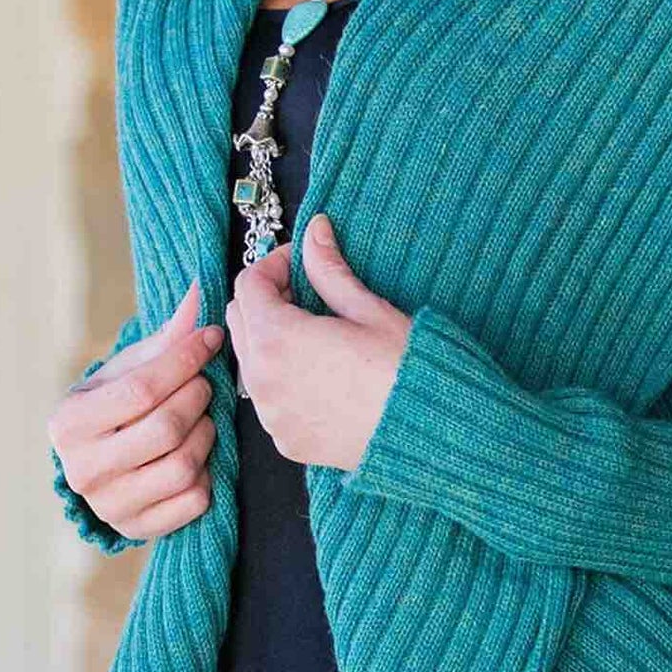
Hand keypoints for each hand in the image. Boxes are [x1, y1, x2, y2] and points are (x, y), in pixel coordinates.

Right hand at [48, 278, 225, 540]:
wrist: (98, 463)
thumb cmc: (115, 405)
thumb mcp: (129, 370)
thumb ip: (166, 336)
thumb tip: (202, 288)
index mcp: (68, 424)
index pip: (142, 389)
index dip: (185, 359)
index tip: (210, 338)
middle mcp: (82, 470)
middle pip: (165, 428)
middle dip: (197, 398)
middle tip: (206, 382)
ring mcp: (110, 506)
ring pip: (184, 465)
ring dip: (206, 434)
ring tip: (203, 416)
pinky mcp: (138, 529)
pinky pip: (194, 500)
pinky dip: (207, 473)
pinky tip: (199, 454)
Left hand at [225, 213, 411, 471]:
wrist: (432, 435)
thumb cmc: (406, 370)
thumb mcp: (369, 310)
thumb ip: (329, 270)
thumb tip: (315, 231)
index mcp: (279, 339)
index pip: (249, 285)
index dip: (273, 265)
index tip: (300, 262)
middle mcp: (263, 381)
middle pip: (239, 320)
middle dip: (265, 299)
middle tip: (305, 292)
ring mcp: (272, 415)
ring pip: (249, 361)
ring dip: (268, 339)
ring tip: (313, 332)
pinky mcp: (286, 440)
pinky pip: (267, 399)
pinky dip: (280, 378)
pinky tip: (318, 373)